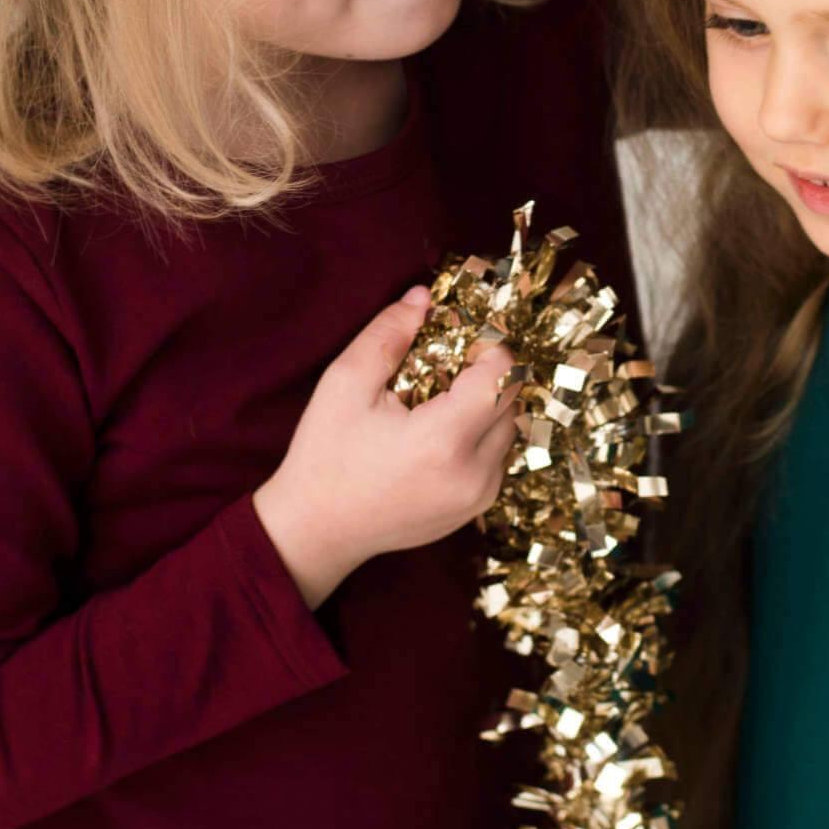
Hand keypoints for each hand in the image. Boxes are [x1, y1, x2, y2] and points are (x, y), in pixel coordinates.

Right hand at [255, 286, 517, 606]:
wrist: (316, 531)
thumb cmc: (325, 455)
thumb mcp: (345, 384)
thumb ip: (388, 334)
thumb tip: (424, 297)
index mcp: (443, 440)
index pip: (504, 375)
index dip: (487, 347)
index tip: (458, 340)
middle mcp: (474, 473)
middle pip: (513, 400)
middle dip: (488, 373)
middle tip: (446, 365)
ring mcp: (479, 496)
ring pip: (510, 428)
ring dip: (486, 404)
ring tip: (438, 400)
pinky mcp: (476, 509)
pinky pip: (498, 455)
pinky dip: (480, 434)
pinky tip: (439, 432)